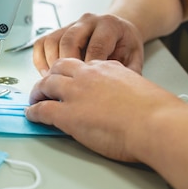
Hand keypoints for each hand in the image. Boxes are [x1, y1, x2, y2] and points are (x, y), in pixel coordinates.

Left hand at [25, 58, 183, 162]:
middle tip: (45, 87)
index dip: (73, 73)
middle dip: (50, 77)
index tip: (70, 80)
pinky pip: (42, 110)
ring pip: (46, 85)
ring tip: (34, 100)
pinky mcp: (68, 114)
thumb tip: (125, 99)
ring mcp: (76, 93)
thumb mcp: (140, 89)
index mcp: (108, 68)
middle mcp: (88, 76)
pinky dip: (33, 112)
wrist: (156, 123)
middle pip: (59, 69)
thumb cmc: (156, 113)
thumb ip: (126, 88)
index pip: (83, 66)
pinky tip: (31, 115)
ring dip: (37, 92)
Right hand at [32, 13, 144, 76]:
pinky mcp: (58, 31)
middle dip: (66, 67)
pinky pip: (42, 43)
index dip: (88, 68)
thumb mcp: (134, 58)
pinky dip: (41, 60)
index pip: (95, 46)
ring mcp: (71, 25)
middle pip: (69, 41)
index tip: (86, 86)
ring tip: (55, 82)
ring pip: (52, 41)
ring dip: (51, 64)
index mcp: (109, 25)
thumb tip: (116, 90)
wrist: (119, 32)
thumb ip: (127, 72)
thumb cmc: (124, 46)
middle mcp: (88, 21)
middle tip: (67, 86)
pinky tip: (47, 74)